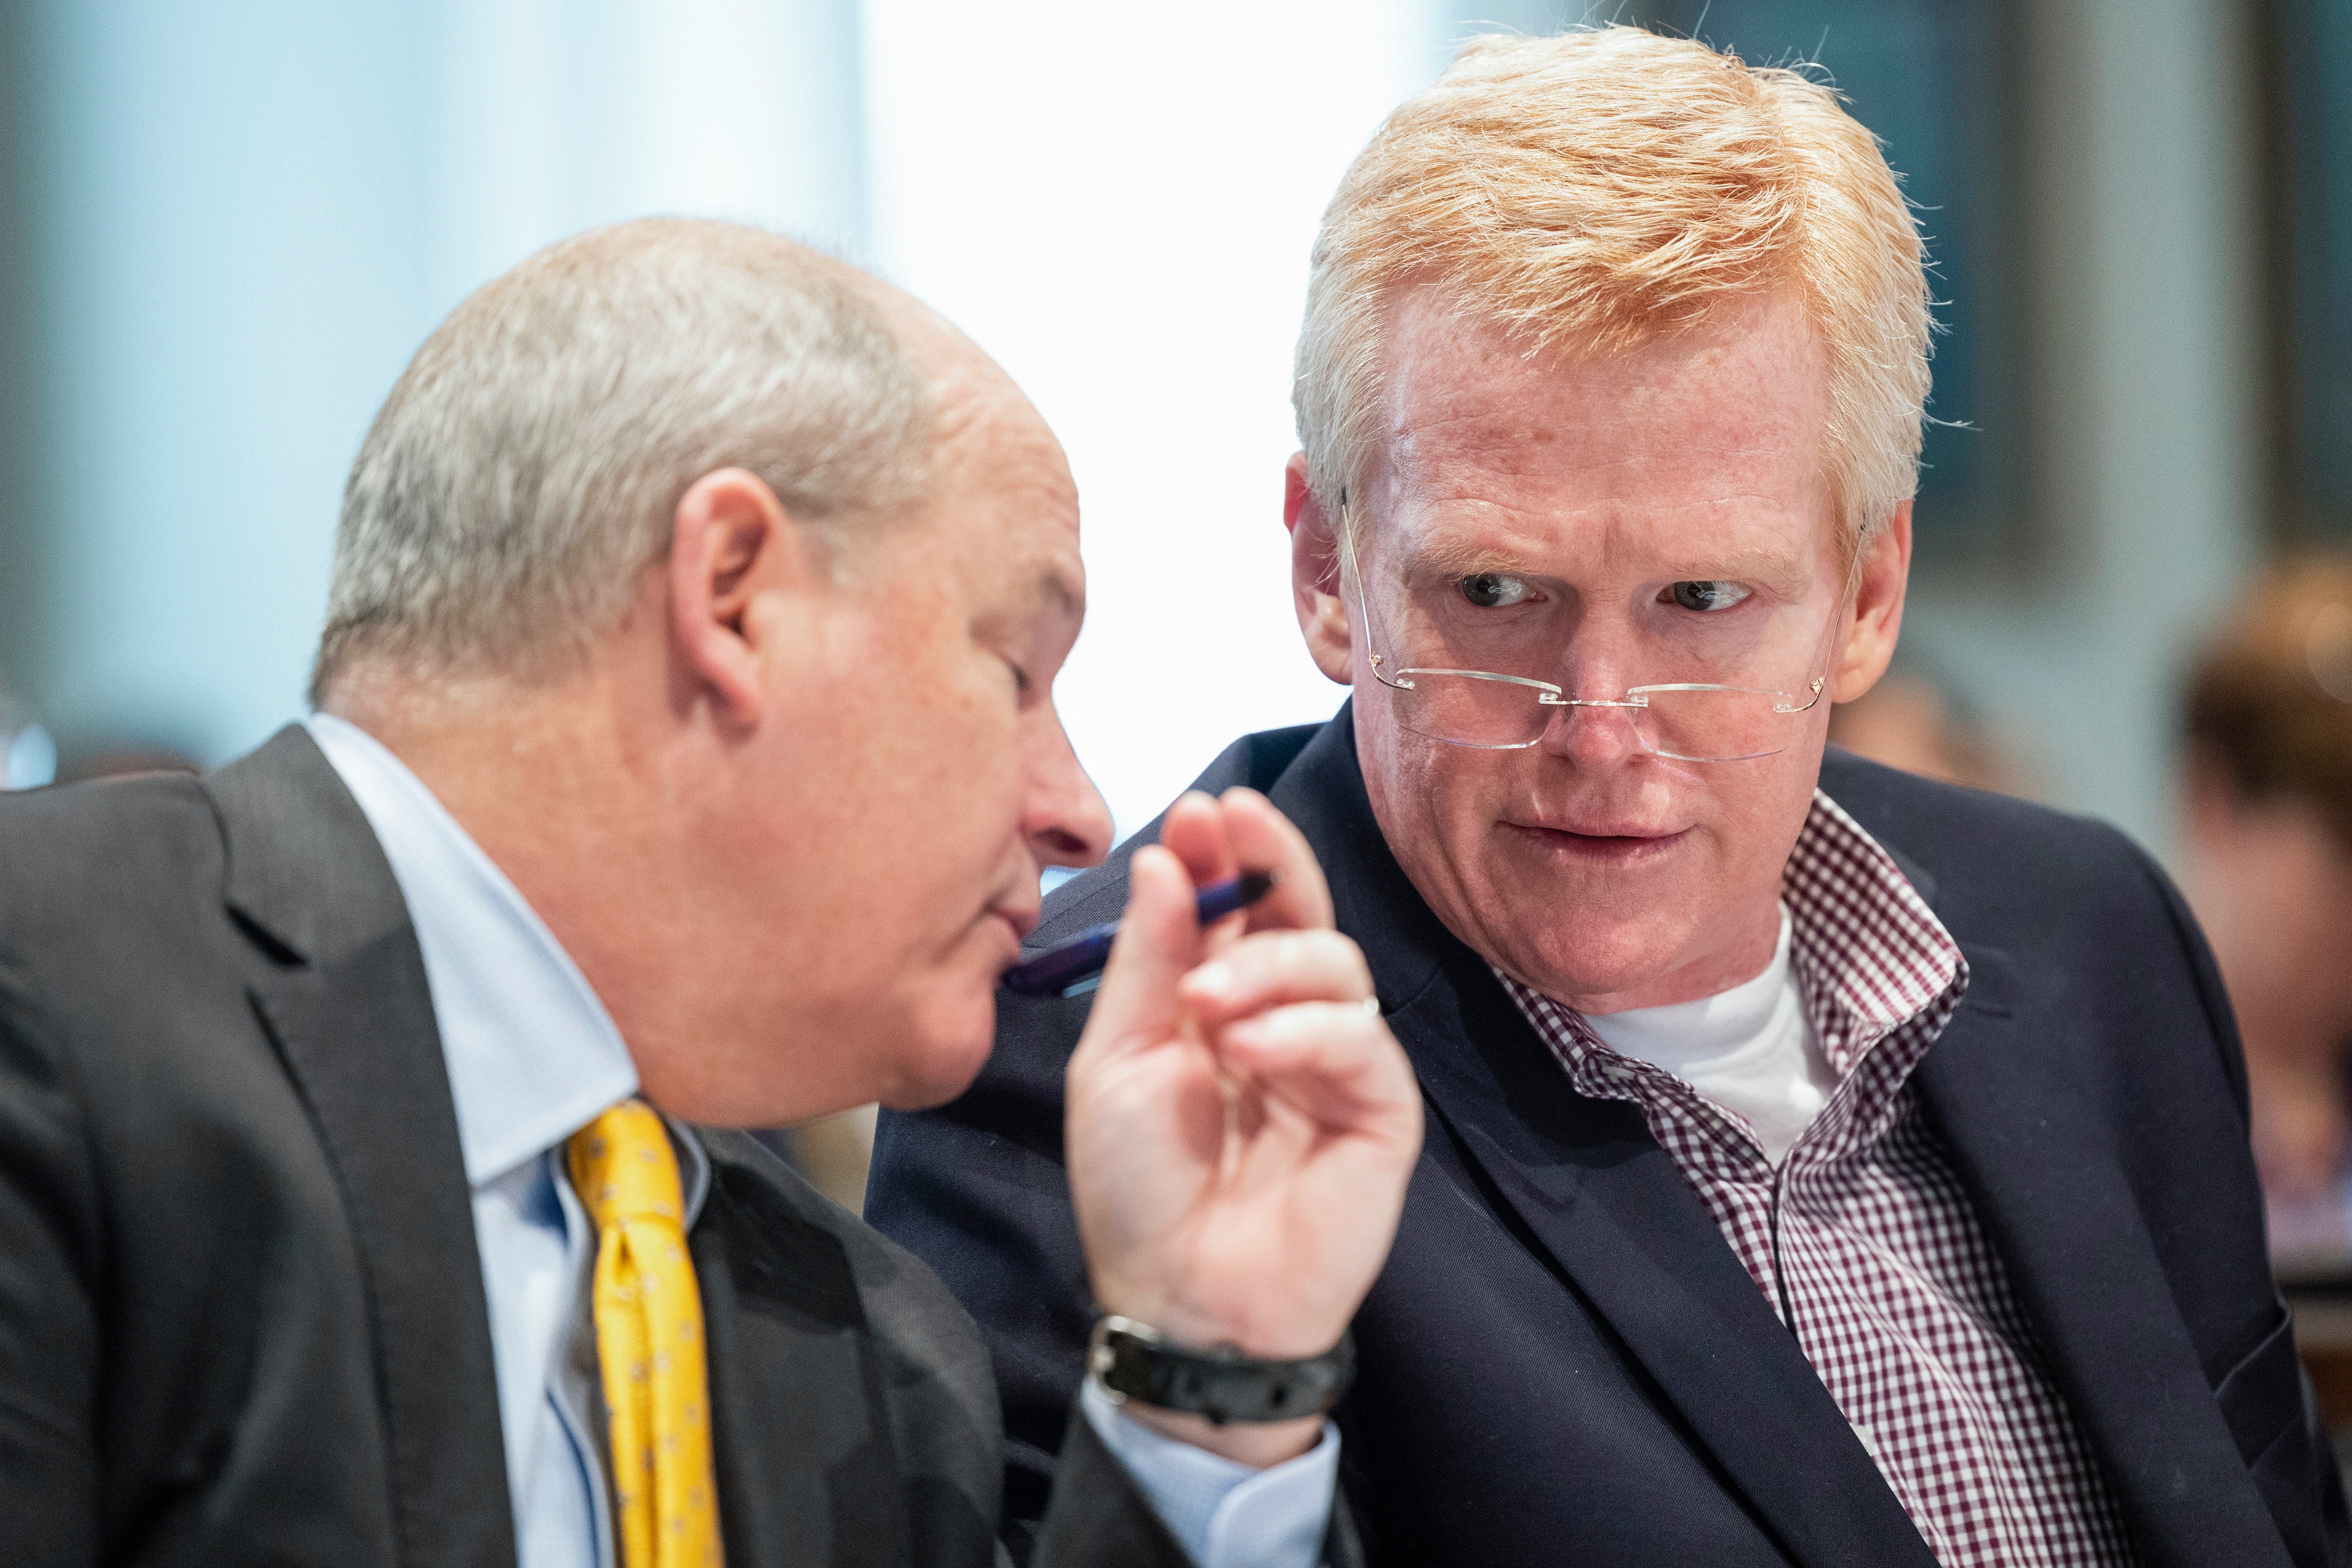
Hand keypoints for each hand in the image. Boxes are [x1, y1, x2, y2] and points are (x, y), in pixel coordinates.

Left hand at [1065, 788, 1422, 1465]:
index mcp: (1218, 1002)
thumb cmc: (1138, 1189)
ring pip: (1337, 963)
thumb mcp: (1118, 1060)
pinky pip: (1361, 1038)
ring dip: (1268, 965)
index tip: (1201, 810)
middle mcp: (1283, 1020)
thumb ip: (1149, 960)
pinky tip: (1248, 1052)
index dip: (1226, 853)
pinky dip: (1303, 1031)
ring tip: (1206, 1006)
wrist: (1177, 1303)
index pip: (1238, 907)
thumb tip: (1165, 859)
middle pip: (1303, 913)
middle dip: (1271, 859)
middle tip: (1232, 824)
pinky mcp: (1380, 1110)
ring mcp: (1337, 1062)